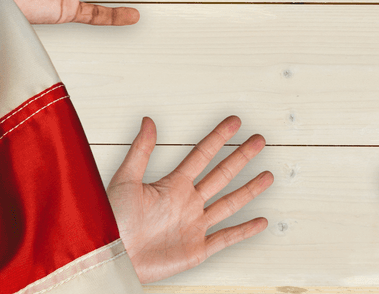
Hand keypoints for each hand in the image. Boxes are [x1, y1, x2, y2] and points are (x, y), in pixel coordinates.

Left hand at [108, 116, 273, 282]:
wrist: (111, 256)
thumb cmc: (111, 221)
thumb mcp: (125, 180)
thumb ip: (140, 151)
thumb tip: (149, 121)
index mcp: (172, 185)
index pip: (202, 155)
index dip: (219, 137)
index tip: (235, 123)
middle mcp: (187, 203)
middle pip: (221, 174)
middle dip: (241, 157)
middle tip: (258, 140)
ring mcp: (194, 226)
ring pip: (229, 203)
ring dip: (249, 189)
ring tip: (267, 176)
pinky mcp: (196, 250)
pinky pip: (226, 238)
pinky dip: (244, 230)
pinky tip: (260, 221)